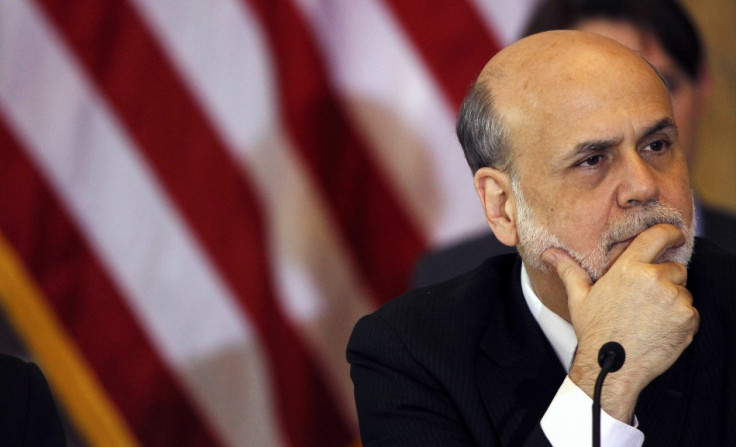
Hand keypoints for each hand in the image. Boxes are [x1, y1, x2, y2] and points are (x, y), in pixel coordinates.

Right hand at [543, 224, 698, 421]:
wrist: (613, 367)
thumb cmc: (595, 331)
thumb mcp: (579, 297)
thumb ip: (569, 270)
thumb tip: (550, 253)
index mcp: (629, 268)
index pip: (658, 236)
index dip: (670, 233)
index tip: (675, 236)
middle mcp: (654, 279)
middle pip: (675, 268)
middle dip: (666, 279)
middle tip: (647, 300)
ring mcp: (674, 299)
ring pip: (683, 292)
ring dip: (673, 301)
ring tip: (650, 318)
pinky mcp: (687, 319)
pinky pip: (691, 313)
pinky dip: (681, 320)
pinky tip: (660, 330)